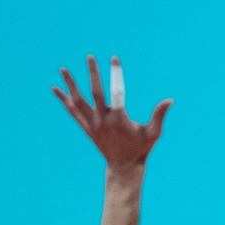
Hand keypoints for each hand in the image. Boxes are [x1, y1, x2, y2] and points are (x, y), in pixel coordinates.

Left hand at [53, 55, 172, 180]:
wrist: (123, 167)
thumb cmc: (141, 148)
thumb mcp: (153, 133)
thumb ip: (159, 116)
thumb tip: (170, 100)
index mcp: (119, 120)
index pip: (117, 92)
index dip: (116, 74)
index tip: (114, 58)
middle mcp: (103, 122)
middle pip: (95, 94)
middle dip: (92, 74)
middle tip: (89, 56)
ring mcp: (92, 125)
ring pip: (78, 102)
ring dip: (70, 85)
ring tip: (62, 69)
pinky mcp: (87, 128)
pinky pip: (73, 112)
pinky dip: (64, 100)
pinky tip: (55, 88)